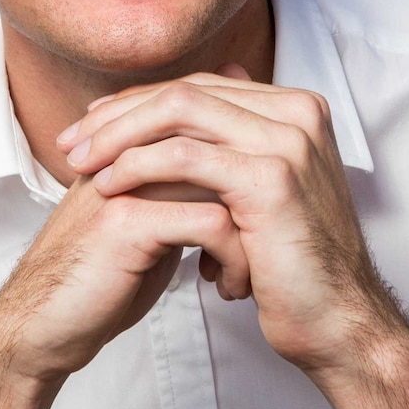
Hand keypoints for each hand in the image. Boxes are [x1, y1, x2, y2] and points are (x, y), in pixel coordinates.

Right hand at [0, 161, 250, 386]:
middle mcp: (128, 152)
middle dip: (254, 196)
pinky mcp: (127, 221)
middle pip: (221, 145)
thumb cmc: (99, 278)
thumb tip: (238, 173)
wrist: (41, 326)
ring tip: (246, 272)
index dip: (245, 171)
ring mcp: (126, 182)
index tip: (262, 218)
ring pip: (225, 178)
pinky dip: (234, 256)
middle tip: (267, 241)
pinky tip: (225, 287)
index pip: (211, 126)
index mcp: (133, 146)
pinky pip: (211, 222)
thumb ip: (185, 191)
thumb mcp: (150, 224)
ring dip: (252, 231)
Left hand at [58, 66, 408, 408]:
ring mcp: (287, 141)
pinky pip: (184, 156)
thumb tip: (189, 107)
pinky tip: (110, 186)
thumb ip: (231, 146)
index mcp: (296, 108)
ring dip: (118, 135)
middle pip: (185, 91)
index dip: (138, 102)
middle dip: (119, 114)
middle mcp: (297, 112)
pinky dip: (138, 165)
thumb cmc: (291, 265)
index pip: (199, 86)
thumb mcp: (261, 191)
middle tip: (71, 143)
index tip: (92, 127)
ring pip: (179, 111)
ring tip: (79, 164)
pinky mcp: (271, 178)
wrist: (337, 323)